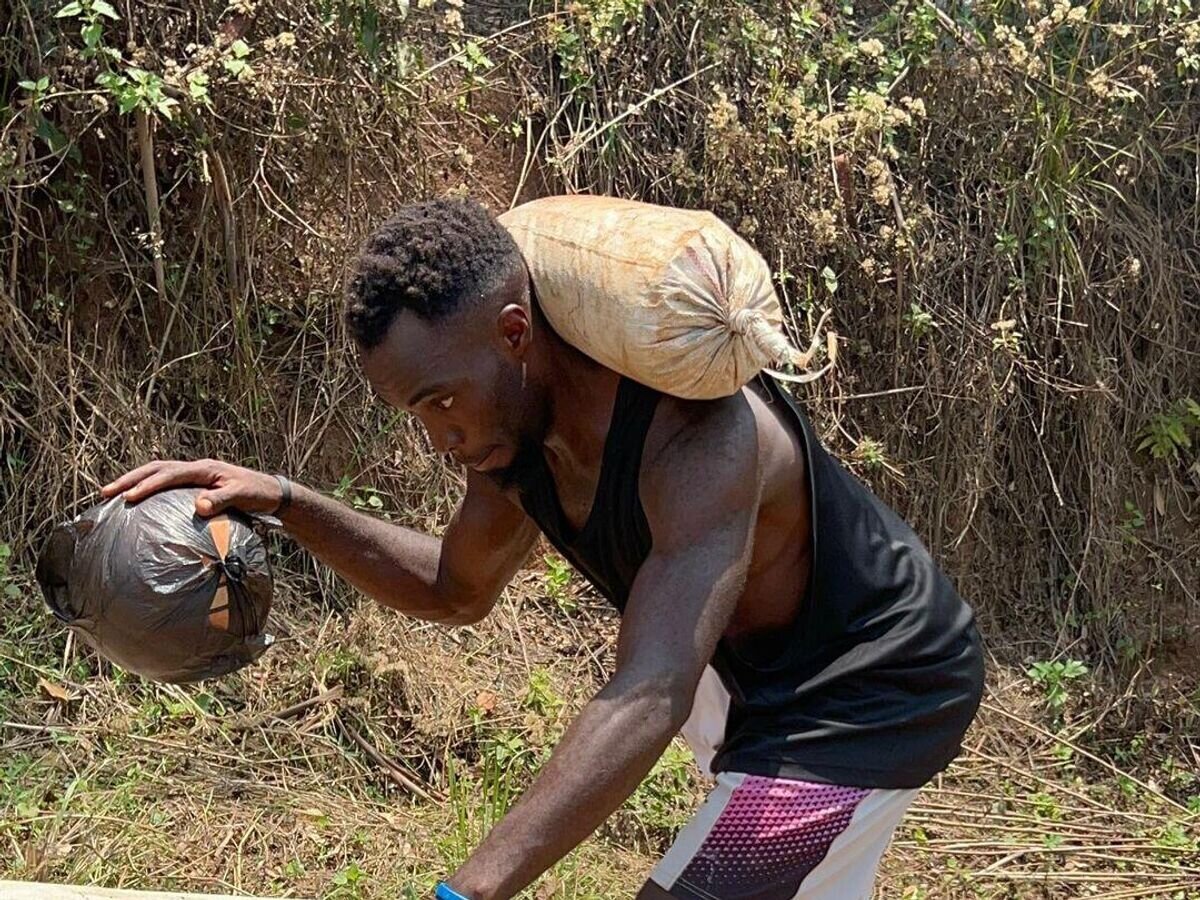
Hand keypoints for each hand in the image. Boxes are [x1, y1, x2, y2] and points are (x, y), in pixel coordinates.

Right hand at [100, 459, 283, 517]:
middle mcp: (197, 468)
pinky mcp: (197, 484)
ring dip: (136, 481)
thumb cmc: (259, 494)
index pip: (169, 474)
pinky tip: (138, 500)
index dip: (148, 485)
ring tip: (113, 494)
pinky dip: (149, 487)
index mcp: (205, 469)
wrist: (272, 492)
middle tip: (106, 492)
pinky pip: (166, 482)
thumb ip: (222, 500)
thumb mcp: (243, 496)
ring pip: (158, 473)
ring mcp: (196, 475)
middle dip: (130, 479)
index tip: (129, 497)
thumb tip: (199, 507)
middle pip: (156, 468)